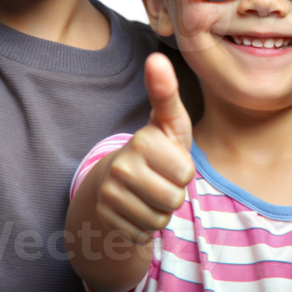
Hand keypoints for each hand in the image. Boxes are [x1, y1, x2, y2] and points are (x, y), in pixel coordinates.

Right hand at [92, 53, 195, 242]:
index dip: (184, 171)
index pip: (185, 174)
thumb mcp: (168, 122)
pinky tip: (136, 209)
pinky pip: (143, 234)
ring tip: (149, 193)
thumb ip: (166, 93)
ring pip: (159, 220)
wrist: (115, 181)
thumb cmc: (154, 149)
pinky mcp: (106, 220)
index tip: (169, 160)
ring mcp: (109, 196)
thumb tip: (157, 57)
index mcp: (141, 142)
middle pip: (173, 199)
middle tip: (160, 179)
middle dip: (174, 192)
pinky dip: (144, 226)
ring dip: (160, 211)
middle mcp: (121, 168)